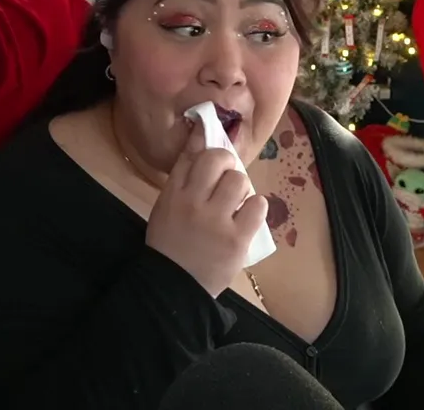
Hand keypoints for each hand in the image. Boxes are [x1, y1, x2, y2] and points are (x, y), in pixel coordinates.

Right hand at [144, 115, 268, 297]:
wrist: (175, 288)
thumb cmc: (171, 244)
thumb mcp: (166, 207)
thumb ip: (182, 176)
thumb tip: (200, 137)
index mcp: (173, 194)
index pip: (192, 154)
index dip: (205, 139)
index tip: (211, 134)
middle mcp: (192, 203)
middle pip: (218, 160)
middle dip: (227, 164)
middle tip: (227, 178)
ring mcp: (215, 221)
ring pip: (240, 180)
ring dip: (241, 188)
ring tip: (235, 203)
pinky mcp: (236, 239)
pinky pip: (257, 206)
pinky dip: (255, 208)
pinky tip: (246, 216)